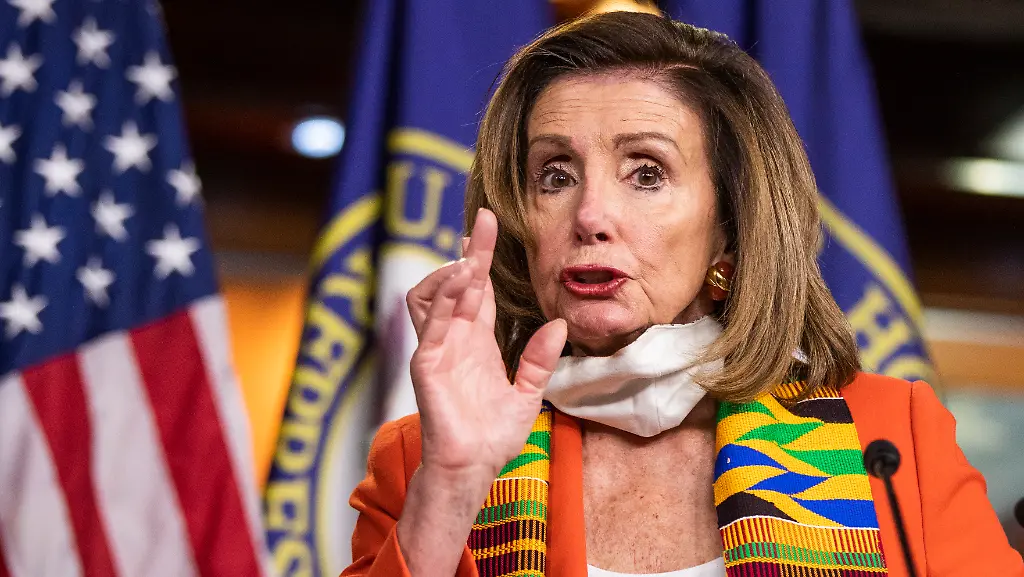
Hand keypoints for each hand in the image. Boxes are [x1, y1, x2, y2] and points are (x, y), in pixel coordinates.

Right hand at [406, 208, 566, 479]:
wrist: (473, 468)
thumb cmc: (493, 436)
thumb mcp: (528, 393)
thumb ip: (540, 360)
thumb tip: (560, 325)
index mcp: (476, 342)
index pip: (477, 290)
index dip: (480, 257)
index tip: (489, 227)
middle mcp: (454, 339)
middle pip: (457, 283)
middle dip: (470, 251)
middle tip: (484, 221)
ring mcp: (437, 349)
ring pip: (431, 296)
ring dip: (450, 274)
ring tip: (472, 260)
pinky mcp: (426, 364)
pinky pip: (431, 324)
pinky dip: (445, 299)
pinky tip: (463, 282)